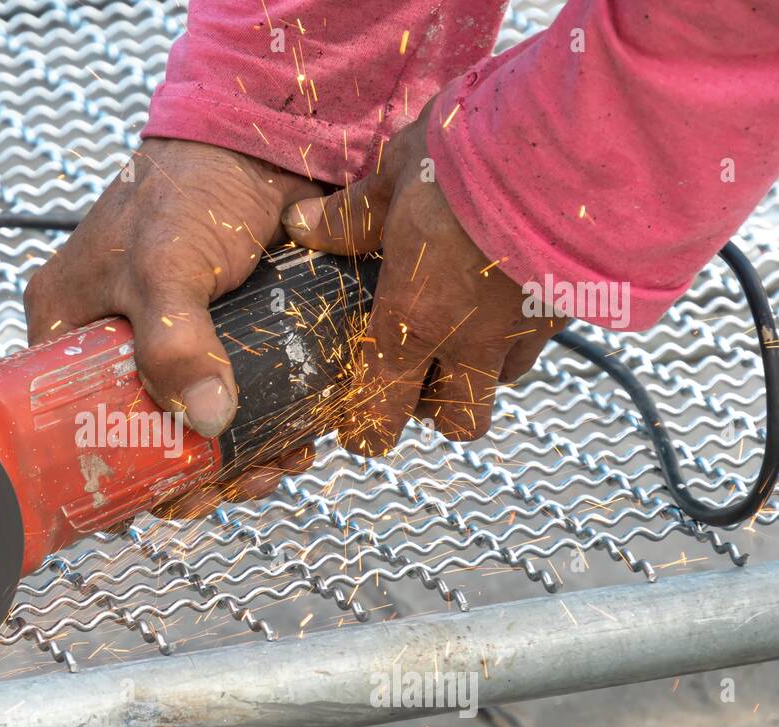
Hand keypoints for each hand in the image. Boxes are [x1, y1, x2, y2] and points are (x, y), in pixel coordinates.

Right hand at [24, 138, 322, 515]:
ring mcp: (169, 347)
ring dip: (238, 458)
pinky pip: (234, 405)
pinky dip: (264, 429)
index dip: (114, 472)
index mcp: (66, 329)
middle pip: (139, 439)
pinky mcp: (219, 344)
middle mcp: (112, 345)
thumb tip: (206, 419)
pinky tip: (293, 436)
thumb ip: (176, 341)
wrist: (262, 141)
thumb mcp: (167, 265)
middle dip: (193, 473)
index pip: (72, 425)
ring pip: (192, 430)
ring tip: (278, 461)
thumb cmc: (190, 185)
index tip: (170, 496)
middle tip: (241, 481)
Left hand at [282, 99, 563, 454]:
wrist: (580, 142)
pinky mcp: (577, 305)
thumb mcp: (398, 173)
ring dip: (483, 369)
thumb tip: (301, 223)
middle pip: (457, 421)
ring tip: (470, 323)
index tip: (362, 426)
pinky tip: (514, 289)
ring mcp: (528, 328)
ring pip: (504, 382)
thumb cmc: (473, 154)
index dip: (370, 429)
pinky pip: (543, 339)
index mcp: (411, 319)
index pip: (383, 411)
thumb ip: (354, 215)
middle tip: (421, 369)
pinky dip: (524, 330)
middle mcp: (470, 341)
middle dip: (437, 407)